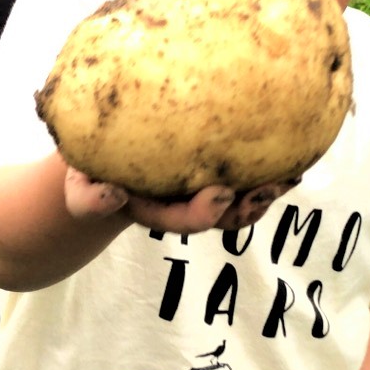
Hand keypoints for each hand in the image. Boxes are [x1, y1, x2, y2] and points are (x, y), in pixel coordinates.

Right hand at [63, 167, 292, 233]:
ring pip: (239, 199)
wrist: (100, 155)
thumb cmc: (89, 170)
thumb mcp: (79, 187)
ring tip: (289, 177)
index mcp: (154, 210)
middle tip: (266, 188)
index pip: (181, 219)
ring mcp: (199, 186)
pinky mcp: (212, 166)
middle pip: (220, 216)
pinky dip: (266, 164)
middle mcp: (182, 203)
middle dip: (245, 207)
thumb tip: (112, 195)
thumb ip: (88, 198)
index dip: (203, 212)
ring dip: (265, 192)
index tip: (219, 191)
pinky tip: (289, 150)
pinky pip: (243, 170)